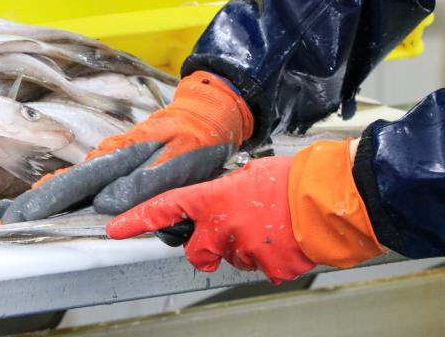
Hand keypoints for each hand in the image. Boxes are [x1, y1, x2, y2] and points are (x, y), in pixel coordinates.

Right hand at [0, 71, 253, 223]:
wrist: (203, 114)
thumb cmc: (194, 137)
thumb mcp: (179, 157)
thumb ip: (146, 180)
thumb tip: (108, 203)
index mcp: (119, 155)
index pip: (78, 182)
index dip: (50, 201)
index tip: (25, 217)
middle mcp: (108, 157)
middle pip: (65, 182)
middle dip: (34, 202)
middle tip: (4, 219)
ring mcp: (109, 158)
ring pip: (70, 180)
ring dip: (42, 197)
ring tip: (13, 212)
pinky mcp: (114, 161)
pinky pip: (82, 177)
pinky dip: (61, 188)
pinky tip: (48, 193)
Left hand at [107, 156, 312, 283]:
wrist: (327, 199)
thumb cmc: (291, 179)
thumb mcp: (246, 174)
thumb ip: (223, 192)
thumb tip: (216, 202)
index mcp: (214, 200)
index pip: (166, 209)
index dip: (137, 219)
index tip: (116, 228)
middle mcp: (223, 228)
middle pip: (196, 252)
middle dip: (204, 247)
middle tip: (225, 232)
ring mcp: (245, 252)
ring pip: (230, 258)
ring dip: (241, 247)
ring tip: (266, 226)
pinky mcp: (269, 269)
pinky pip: (259, 267)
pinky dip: (266, 257)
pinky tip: (281, 239)